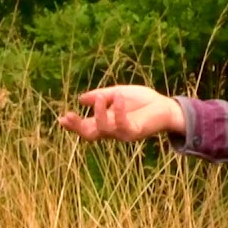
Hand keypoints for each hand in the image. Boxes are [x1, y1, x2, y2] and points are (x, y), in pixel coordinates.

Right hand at [57, 84, 184, 141]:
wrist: (166, 106)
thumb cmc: (143, 101)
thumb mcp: (118, 93)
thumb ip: (101, 96)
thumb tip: (81, 98)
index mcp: (106, 122)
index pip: (86, 126)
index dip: (73, 125)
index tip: (61, 119)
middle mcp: (112, 131)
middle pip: (89, 135)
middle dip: (77, 127)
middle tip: (68, 116)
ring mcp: (122, 133)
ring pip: (103, 130)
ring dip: (99, 113)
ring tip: (100, 97)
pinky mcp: (134, 131)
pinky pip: (122, 123)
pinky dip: (118, 109)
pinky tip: (119, 95)